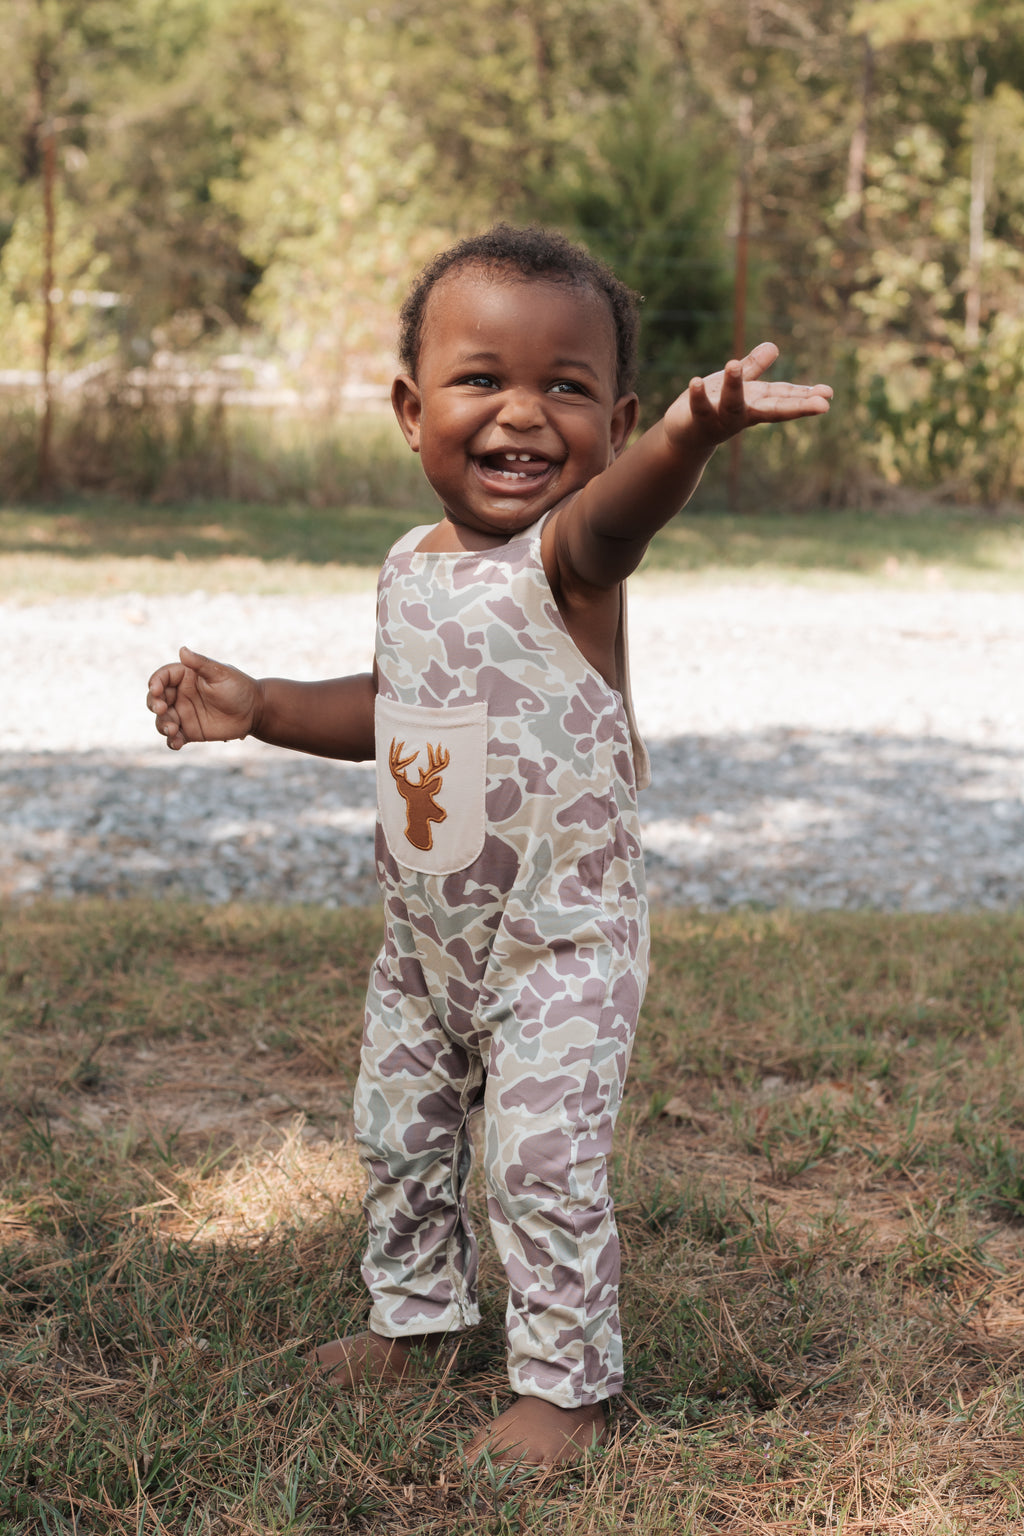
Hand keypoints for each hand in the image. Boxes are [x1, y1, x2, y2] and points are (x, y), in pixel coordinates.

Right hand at [146, 646, 260, 750]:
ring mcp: (183, 714)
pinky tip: (177, 743)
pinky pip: (174, 737)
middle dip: (154, 704)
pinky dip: (172, 741)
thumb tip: (182, 650)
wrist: (255, 711)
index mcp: (185, 677)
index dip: (155, 683)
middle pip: (156, 699)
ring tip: (172, 729)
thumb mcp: (220, 673)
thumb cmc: (239, 687)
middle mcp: (180, 695)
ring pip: (162, 720)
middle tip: (162, 709)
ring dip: (162, 724)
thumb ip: (200, 664)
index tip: (156, 690)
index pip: (162, 677)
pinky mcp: (189, 731)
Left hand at [665, 342, 831, 448]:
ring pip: (731, 405)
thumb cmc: (715, 407)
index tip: (829, 395)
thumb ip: (753, 368)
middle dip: (797, 406)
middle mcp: (743, 414)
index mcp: (756, 403)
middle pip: (772, 409)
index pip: (785, 398)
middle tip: (822, 404)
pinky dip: (698, 396)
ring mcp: (721, 420)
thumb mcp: (738, 386)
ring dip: (733, 387)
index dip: (807, 397)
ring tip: (733, 364)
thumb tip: (773, 347)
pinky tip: (695, 381)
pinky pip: (699, 408)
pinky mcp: (698, 421)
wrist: (685, 435)